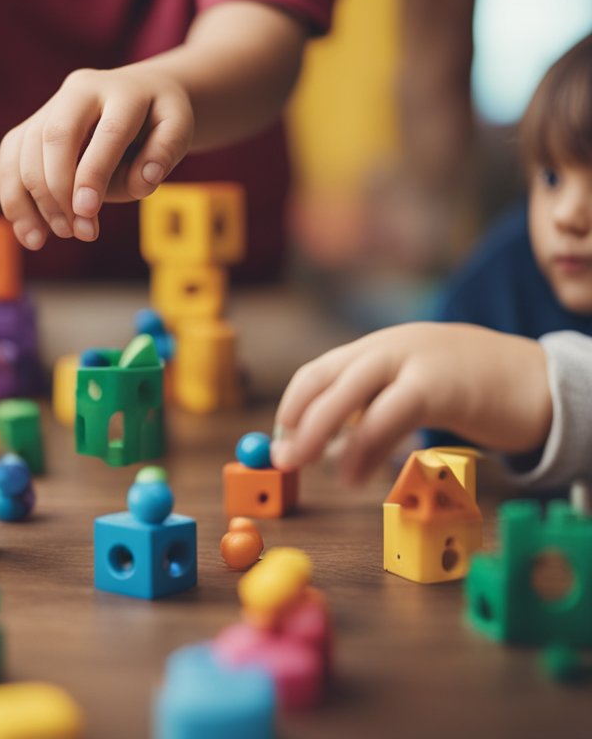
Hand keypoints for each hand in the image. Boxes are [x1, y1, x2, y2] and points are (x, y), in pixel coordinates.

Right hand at [0, 66, 192, 249]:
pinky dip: (13, 199)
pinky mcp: (31, 126)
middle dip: (57, 189)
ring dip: (32, 200)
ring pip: (24, 149)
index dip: (94, 174)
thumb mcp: (177, 131)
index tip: (87, 214)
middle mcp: (81, 89)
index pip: (107, 132)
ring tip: (48, 239)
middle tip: (75, 232)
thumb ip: (164, 154)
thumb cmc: (157, 123)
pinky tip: (28, 232)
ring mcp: (50, 106)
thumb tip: (143, 182)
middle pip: (54, 136)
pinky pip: (9, 160)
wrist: (139, 97)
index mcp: (123, 90)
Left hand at [271, 323, 551, 484]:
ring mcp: (414, 361)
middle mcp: (389, 346)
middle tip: (281, 459)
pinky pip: (387, 417)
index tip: (281, 439)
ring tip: (307, 467)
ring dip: (320, 435)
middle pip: (325, 380)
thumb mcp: (414, 385)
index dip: (293, 406)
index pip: (319, 371)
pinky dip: (363, 450)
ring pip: (350, 395)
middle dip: (296, 422)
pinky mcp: (438, 385)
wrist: (540, 380)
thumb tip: (327, 443)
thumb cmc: (473, 389)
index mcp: (378, 346)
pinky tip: (355, 476)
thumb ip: (374, 404)